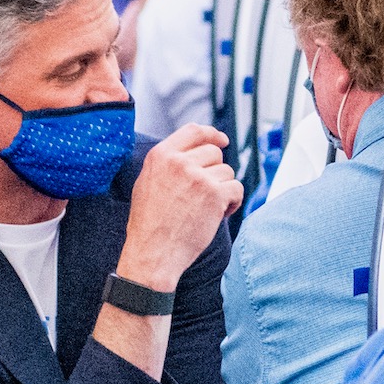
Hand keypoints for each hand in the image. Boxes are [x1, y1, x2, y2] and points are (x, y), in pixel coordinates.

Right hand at [117, 124, 243, 290]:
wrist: (153, 253)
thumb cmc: (150, 225)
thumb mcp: (147, 183)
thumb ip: (168, 164)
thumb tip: (192, 153)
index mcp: (161, 155)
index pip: (193, 131)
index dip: (212, 134)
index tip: (222, 140)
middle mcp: (179, 162)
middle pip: (214, 153)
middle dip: (215, 172)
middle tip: (206, 194)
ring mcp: (198, 177)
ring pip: (227, 172)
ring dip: (223, 189)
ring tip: (208, 209)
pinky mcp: (214, 195)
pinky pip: (236, 188)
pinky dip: (233, 202)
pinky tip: (219, 215)